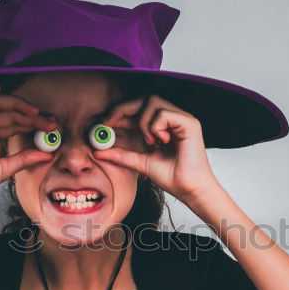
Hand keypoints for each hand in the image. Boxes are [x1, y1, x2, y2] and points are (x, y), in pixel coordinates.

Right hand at [0, 84, 56, 210]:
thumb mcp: (5, 169)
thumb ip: (24, 159)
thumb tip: (47, 154)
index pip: (13, 123)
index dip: (32, 122)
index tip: (51, 126)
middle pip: (7, 113)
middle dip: (30, 115)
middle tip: (49, 122)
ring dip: (15, 105)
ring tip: (34, 111)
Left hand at [93, 94, 219, 203]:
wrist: (189, 190)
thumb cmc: (173, 178)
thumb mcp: (140, 163)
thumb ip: (122, 155)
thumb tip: (98, 152)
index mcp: (164, 126)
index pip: (141, 109)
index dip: (121, 112)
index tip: (104, 123)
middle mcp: (174, 119)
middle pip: (145, 99)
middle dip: (124, 109)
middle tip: (110, 123)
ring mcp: (182, 119)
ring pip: (153, 102)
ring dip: (144, 122)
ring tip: (150, 142)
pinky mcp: (189, 123)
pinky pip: (163, 114)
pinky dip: (156, 127)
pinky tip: (162, 142)